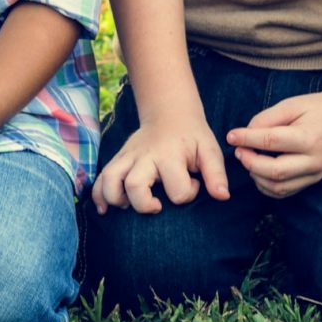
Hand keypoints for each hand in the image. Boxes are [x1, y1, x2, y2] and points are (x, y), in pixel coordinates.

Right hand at [91, 115, 231, 214]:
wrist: (169, 113)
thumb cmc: (192, 136)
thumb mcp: (209, 149)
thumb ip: (216, 173)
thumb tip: (222, 196)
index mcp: (170, 155)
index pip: (177, 190)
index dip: (188, 193)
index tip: (194, 184)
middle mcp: (145, 156)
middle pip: (134, 185)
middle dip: (145, 204)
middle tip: (158, 205)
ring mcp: (128, 157)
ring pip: (110, 181)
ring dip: (116, 199)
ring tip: (129, 206)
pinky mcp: (118, 159)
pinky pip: (100, 179)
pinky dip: (98, 195)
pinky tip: (105, 209)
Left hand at [226, 92, 321, 199]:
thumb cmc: (315, 108)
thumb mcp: (291, 105)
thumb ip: (266, 119)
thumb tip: (243, 135)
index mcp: (309, 137)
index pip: (271, 142)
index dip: (247, 139)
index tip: (231, 136)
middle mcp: (314, 160)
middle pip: (275, 171)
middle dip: (250, 162)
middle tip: (238, 151)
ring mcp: (315, 174)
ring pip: (278, 187)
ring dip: (256, 176)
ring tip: (248, 159)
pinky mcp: (313, 180)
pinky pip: (285, 191)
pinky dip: (266, 186)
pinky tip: (258, 171)